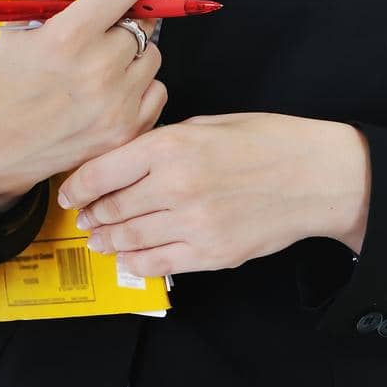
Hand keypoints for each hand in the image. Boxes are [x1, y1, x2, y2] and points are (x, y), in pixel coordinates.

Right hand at [0, 0, 165, 213]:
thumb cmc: (7, 79)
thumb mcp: (19, 15)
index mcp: (69, 37)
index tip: (100, 0)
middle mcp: (98, 72)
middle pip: (143, 21)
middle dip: (119, 24)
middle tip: (87, 41)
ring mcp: (117, 105)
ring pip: (152, 54)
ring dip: (130, 56)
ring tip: (94, 68)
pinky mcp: (128, 131)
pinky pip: (158, 89)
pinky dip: (138, 88)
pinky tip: (105, 94)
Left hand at [57, 113, 369, 277]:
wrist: (317, 176)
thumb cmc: (267, 140)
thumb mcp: (209, 123)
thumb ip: (163, 142)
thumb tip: (125, 161)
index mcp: (173, 144)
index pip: (102, 171)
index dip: (76, 186)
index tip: (68, 192)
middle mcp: (176, 185)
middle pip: (111, 208)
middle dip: (91, 214)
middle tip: (82, 217)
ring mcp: (193, 224)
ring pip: (128, 239)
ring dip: (107, 241)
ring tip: (98, 238)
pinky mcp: (210, 253)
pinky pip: (158, 263)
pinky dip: (135, 262)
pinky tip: (128, 257)